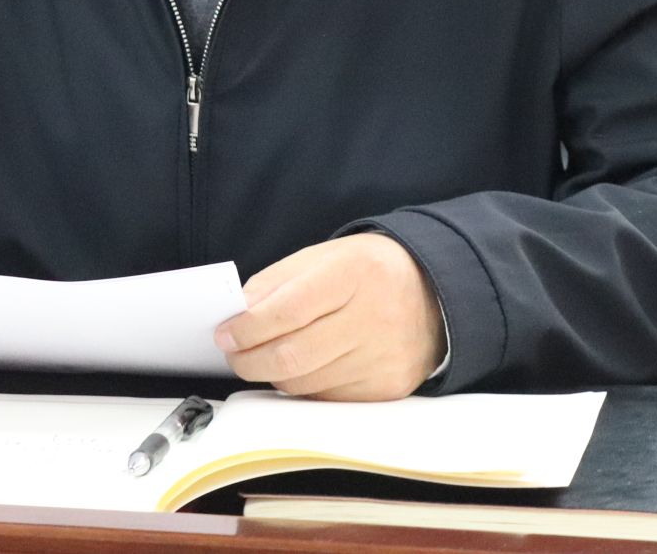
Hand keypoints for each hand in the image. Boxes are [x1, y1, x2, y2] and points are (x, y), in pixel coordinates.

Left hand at [214, 233, 442, 400]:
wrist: (431, 292)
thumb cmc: (364, 272)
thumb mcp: (321, 258)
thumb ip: (274, 284)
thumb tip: (235, 318)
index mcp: (354, 273)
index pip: (290, 309)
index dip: (249, 327)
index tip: (225, 333)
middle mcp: (374, 317)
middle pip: (294, 355)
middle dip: (250, 359)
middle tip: (234, 354)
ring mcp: (383, 358)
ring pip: (305, 383)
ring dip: (273, 374)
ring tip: (265, 357)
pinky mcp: (386, 388)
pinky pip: (326, 398)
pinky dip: (304, 386)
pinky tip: (302, 368)